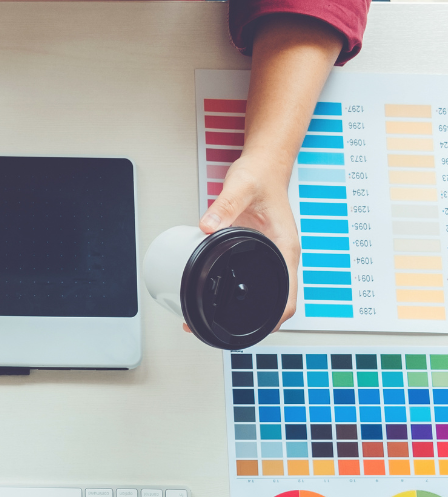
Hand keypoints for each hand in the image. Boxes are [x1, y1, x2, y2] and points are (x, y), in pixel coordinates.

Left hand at [198, 154, 299, 328]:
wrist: (264, 164)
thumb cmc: (260, 175)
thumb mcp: (240, 188)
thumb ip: (224, 206)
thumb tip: (207, 226)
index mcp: (284, 248)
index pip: (288, 297)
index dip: (274, 320)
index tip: (254, 331)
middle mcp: (280, 257)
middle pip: (276, 304)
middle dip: (254, 324)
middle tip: (217, 330)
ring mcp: (270, 257)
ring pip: (264, 296)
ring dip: (245, 312)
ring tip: (210, 321)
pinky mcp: (258, 254)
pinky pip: (252, 281)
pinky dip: (237, 294)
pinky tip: (216, 298)